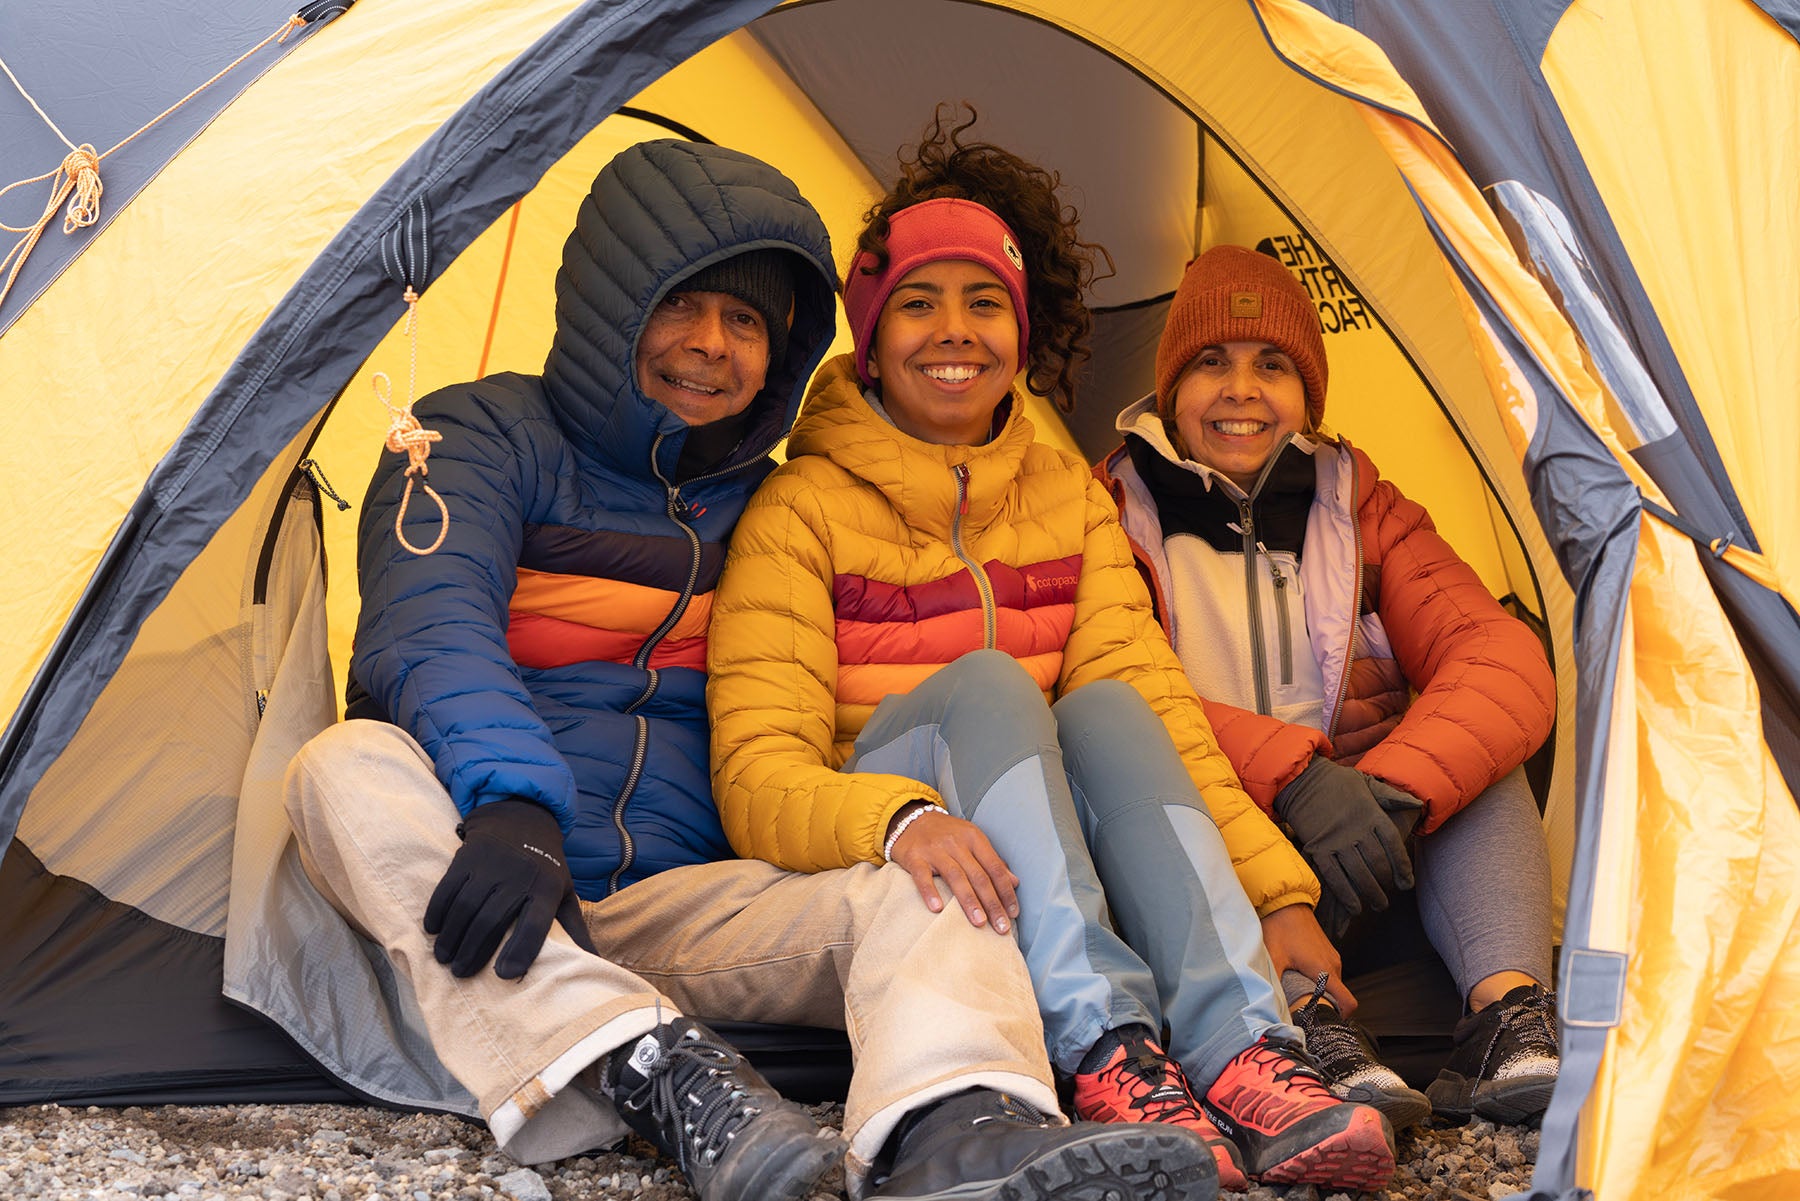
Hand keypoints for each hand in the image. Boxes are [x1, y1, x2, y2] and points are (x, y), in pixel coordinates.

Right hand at [424, 798, 598, 978]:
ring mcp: (491, 865)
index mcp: (547, 888)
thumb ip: (575, 929)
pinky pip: (447, 889)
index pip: (535, 924)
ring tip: (445, 958)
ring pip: (466, 908)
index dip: (521, 950)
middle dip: (473, 952)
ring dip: (452, 937)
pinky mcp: (466, 858)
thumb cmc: (544, 866)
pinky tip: (433, 930)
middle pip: (492, 921)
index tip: (504, 975)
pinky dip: (438, 911)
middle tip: (460, 974)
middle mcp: (520, 876)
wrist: (522, 819)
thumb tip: (597, 964)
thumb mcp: (565, 892)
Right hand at [887, 804, 1018, 934]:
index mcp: (974, 838)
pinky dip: (930, 892)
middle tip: (1001, 927)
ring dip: (969, 901)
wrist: (910, 819)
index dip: (1006, 892)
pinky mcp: (914, 857)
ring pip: (956, 877)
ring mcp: (935, 850)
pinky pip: (923, 876)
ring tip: (979, 922)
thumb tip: (1015, 882)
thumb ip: (992, 860)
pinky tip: (937, 909)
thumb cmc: (946, 834)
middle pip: (979, 876)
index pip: (995, 868)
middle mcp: (956, 843)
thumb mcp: (972, 841)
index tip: (1013, 914)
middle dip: (992, 903)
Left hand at [1261, 902, 1354, 1013]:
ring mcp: (1332, 957)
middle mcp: (1333, 964)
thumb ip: (1273, 984)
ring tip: (1299, 993)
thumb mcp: (1273, 957)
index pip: (1348, 1003)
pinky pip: (1328, 973)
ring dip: (1320, 992)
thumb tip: (1271, 1006)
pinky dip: (1318, 980)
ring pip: (1333, 985)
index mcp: (1325, 970)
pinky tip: (1299, 977)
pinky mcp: (1327, 951)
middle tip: (1304, 1009)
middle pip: (1339, 997)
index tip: (1325, 1022)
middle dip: (1325, 1006)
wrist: (1285, 900)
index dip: (1341, 1017)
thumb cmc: (1279, 927)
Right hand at [1273, 755, 1421, 922]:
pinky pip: (1334, 876)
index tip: (1406, 884)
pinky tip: (1354, 906)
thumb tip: (1417, 804)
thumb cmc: (1335, 781)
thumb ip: (1390, 796)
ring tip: (1377, 905)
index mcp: (1371, 813)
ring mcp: (1336, 839)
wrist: (1299, 779)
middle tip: (1386, 900)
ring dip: (1370, 894)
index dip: (1402, 867)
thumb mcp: (1365, 782)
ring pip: (1359, 874)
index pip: (1393, 845)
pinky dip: (1346, 894)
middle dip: (1385, 886)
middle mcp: (1356, 829)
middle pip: (1377, 864)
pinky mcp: (1318, 847)